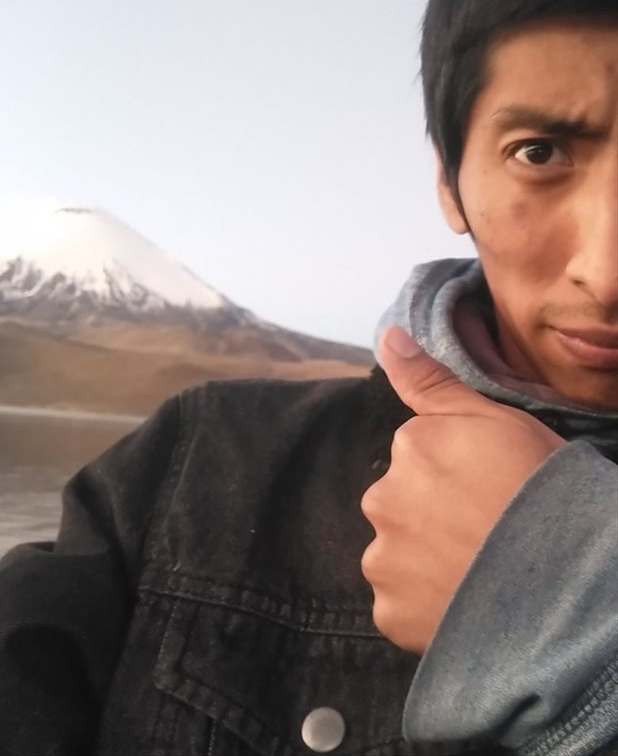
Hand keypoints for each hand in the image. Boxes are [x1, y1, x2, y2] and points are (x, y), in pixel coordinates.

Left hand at [360, 327, 564, 653]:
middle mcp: (382, 499)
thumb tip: (386, 335)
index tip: (489, 492)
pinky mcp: (389, 613)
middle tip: (484, 535)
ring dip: (424, 564)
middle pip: (401, 505)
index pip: (419, 458)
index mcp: (409, 447)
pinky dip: (422, 606)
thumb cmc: (539, 490)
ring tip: (476, 573)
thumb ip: (431, 381)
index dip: (458, 477)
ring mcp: (383, 560)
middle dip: (431, 517)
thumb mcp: (493, 420)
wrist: (566, 581)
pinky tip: (462, 603)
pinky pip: (398, 605)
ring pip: (397, 556)